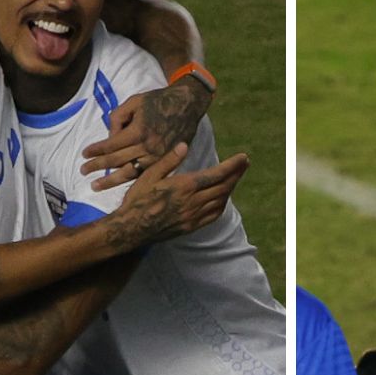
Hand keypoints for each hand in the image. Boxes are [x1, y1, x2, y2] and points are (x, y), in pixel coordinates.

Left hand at [80, 79, 212, 190]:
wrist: (188, 105)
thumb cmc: (158, 100)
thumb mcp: (134, 102)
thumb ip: (117, 118)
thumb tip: (109, 137)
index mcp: (138, 131)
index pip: (110, 146)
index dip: (95, 151)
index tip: (84, 155)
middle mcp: (148, 147)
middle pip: (117, 161)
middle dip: (97, 166)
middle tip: (83, 171)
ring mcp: (158, 157)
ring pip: (130, 173)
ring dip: (110, 181)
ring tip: (95, 186)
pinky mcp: (166, 162)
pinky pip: (145, 175)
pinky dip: (130, 181)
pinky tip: (118, 185)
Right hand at [115, 143, 248, 243]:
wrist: (130, 229)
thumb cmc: (136, 200)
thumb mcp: (149, 175)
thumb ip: (168, 160)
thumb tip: (185, 145)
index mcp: (183, 187)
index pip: (216, 175)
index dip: (232, 166)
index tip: (243, 158)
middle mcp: (192, 202)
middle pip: (223, 187)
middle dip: (236, 174)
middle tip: (244, 164)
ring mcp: (193, 216)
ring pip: (221, 201)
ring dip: (230, 188)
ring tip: (235, 177)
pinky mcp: (191, 226)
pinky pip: (213, 215)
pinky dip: (222, 204)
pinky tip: (222, 197)